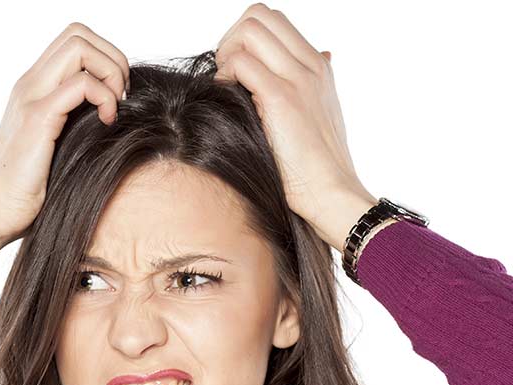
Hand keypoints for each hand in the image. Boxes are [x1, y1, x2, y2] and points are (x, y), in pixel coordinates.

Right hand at [0, 22, 129, 247]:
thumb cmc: (23, 194)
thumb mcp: (55, 152)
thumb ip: (73, 127)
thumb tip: (109, 121)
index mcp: (33, 89)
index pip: (73, 41)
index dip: (104, 58)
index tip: (117, 97)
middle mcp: (29, 85)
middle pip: (78, 33)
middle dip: (113, 58)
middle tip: (121, 98)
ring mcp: (30, 98)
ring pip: (79, 46)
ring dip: (110, 71)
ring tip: (115, 109)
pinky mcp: (37, 120)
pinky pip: (81, 85)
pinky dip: (105, 97)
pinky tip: (108, 123)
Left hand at [214, 5, 374, 247]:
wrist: (332, 193)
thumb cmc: (317, 169)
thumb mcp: (319, 120)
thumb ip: (312, 88)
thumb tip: (324, 56)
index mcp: (319, 67)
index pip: (275, 22)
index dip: (246, 39)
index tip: (236, 72)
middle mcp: (311, 65)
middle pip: (260, 15)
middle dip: (232, 38)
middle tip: (226, 76)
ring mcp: (298, 78)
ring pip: (250, 29)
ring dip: (227, 53)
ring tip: (226, 87)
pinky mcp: (282, 98)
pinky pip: (242, 63)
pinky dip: (225, 75)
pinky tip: (226, 98)